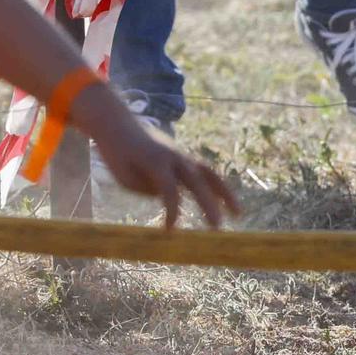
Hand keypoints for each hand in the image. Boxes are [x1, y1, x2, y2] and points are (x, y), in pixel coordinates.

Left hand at [88, 110, 239, 228]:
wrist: (118, 124)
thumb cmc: (117, 154)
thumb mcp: (124, 177)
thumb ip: (147, 189)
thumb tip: (169, 197)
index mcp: (156, 162)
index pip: (170, 190)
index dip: (172, 211)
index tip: (170, 230)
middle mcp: (175, 157)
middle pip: (198, 182)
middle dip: (209, 205)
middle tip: (217, 227)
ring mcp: (183, 155)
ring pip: (210, 174)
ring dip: (225, 194)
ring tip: (238, 213)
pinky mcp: (185, 156)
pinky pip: (206, 172)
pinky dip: (217, 188)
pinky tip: (224, 204)